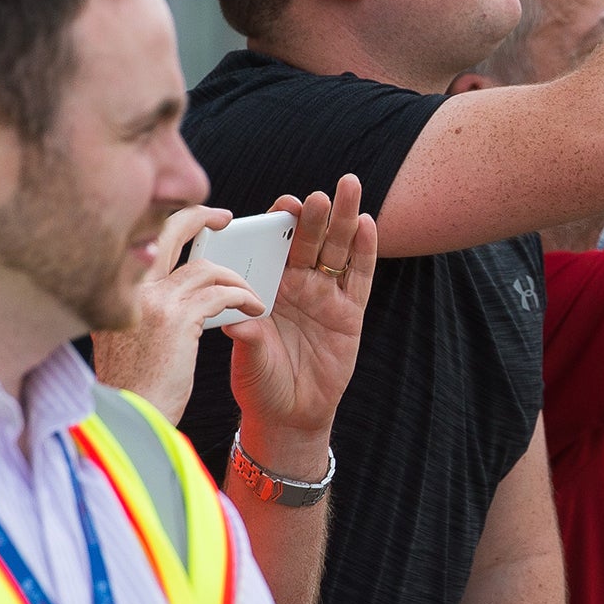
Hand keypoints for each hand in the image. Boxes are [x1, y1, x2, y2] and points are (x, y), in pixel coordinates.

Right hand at [92, 206, 263, 424]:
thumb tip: (163, 295)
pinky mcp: (176, 318)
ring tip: (252, 293)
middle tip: (224, 217)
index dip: (170, 230)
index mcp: (110, 292)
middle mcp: (126, 288)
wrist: (126, 419)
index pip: (142, 244)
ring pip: (204, 266)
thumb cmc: (130, 387)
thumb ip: (137, 311)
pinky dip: (243, 297)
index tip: (192, 227)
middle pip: (165, 232)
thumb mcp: (122, 340)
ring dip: (235, 277)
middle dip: (198, 217)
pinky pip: (221, 292)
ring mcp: (149, 300)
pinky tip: (255, 309)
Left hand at [227, 175, 375, 476]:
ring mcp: (327, 296)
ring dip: (344, 219)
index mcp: (268, 286)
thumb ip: (246, 336)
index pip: (275, 246)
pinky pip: (360, 277)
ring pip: (338, 250)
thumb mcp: (247, 359)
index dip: (281, 224)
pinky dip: (365, 251)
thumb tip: (235, 319)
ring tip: (349, 188)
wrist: (289, 415)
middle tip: (319, 193)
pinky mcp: (351, 313)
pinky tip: (368, 224)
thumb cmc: (259, 382)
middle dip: (315, 214)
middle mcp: (298, 285)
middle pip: (310, 241)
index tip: (283, 205)